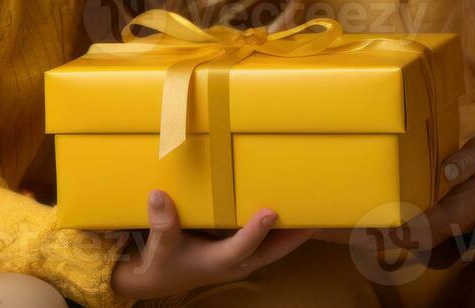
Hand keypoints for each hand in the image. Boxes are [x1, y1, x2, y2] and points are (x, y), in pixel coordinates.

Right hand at [110, 189, 316, 299]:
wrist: (159, 279)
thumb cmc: (163, 262)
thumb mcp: (160, 245)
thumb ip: (163, 222)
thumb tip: (158, 196)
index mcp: (218, 261)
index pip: (242, 246)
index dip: (256, 231)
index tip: (269, 212)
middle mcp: (236, 262)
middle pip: (272, 251)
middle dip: (295, 236)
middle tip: (316, 216)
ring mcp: (240, 259)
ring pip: (274, 248)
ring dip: (293, 233)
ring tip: (313, 211)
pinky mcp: (240, 253)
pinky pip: (267, 243)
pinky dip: (280, 231)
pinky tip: (290, 214)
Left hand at [310, 133, 474, 268]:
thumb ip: (469, 161)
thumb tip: (448, 170)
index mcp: (452, 214)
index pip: (421, 229)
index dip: (393, 231)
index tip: (364, 228)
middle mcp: (430, 227)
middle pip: (388, 239)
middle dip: (354, 235)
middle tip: (317, 224)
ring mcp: (417, 227)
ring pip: (378, 237)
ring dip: (347, 233)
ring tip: (311, 223)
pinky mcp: (407, 222)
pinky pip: (379, 229)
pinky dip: (355, 226)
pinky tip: (327, 218)